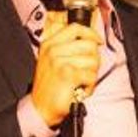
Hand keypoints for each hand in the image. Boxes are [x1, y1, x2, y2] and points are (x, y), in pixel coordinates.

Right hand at [30, 10, 101, 127]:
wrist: (40, 108)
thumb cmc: (49, 86)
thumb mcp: (50, 60)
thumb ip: (65, 47)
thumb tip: (91, 39)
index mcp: (49, 44)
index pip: (76, 28)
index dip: (91, 33)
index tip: (97, 41)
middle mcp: (53, 50)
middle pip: (89, 44)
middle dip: (94, 60)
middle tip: (86, 71)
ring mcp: (60, 61)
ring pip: (93, 61)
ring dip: (91, 75)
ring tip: (80, 83)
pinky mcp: (68, 74)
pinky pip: (91, 76)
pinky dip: (89, 87)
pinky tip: (80, 90)